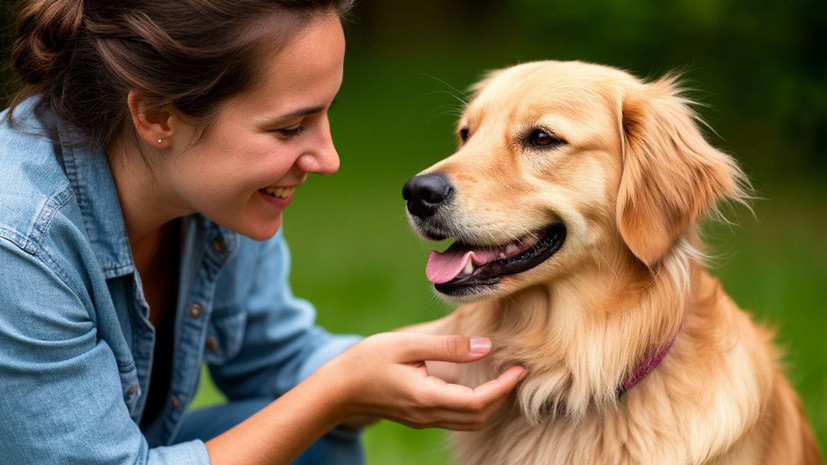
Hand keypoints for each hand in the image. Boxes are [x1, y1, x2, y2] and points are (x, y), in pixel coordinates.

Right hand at [321, 332, 526, 430]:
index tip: (520, 368)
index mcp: (427, 397)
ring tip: (502, 377)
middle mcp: (429, 414)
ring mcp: (424, 419)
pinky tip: (477, 383)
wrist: (336, 390)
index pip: (479, 402)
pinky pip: (456, 417)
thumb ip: (448, 347)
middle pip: (480, 417)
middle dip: (503, 396)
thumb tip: (485, 347)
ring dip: (491, 403)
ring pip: (470, 421)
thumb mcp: (407, 344)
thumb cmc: (367, 361)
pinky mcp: (419, 417)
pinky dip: (475, 404)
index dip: (504, 387)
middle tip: (516, 370)